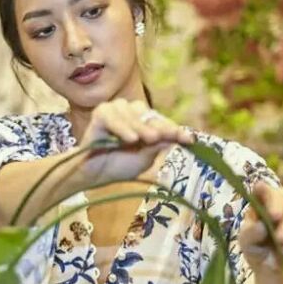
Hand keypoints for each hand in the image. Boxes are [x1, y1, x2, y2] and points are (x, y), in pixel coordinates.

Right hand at [76, 99, 193, 185]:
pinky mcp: (100, 113)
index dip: (175, 130)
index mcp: (144, 121)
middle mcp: (131, 112)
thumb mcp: (144, 158)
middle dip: (159, 127)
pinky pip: (113, 118)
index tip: (188, 140)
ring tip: (146, 140)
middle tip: (165, 137)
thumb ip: (158, 145)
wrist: (94, 173)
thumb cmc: (119, 165)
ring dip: (140, 128)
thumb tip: (179, 136)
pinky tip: (130, 139)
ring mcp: (116, 110)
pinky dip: (122, 128)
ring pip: (133, 114)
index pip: (163, 122)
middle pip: (150, 115)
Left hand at [238, 182, 282, 271]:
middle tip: (274, 218)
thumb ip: (251, 233)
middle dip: (280, 205)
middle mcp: (278, 202)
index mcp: (260, 201)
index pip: (262, 188)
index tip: (261, 192)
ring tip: (279, 242)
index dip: (264, 189)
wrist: (268, 264)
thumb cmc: (254, 246)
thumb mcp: (246, 242)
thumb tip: (262, 226)